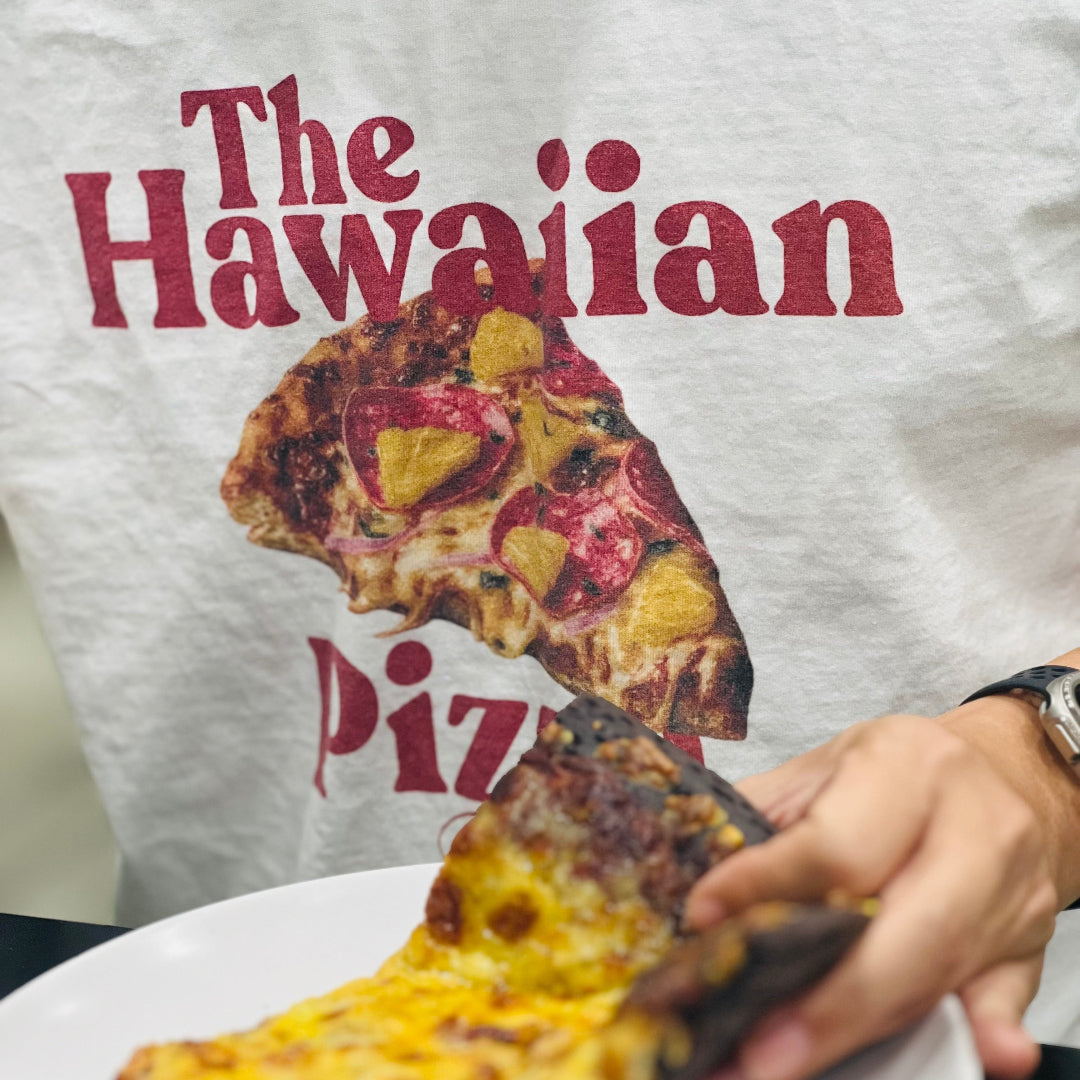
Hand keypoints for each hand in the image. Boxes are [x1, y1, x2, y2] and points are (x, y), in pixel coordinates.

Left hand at [684, 709, 1060, 1079]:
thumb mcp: (825, 768)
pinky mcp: (1030, 942)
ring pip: (938, 967)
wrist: (997, 772)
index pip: (834, 845)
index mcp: (907, 765)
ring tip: (788, 1059)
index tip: (706, 918)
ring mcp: (1012, 889)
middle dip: (827, 995)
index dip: (766, 887)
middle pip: (901, 924)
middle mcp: (973, 825)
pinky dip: (985, 1031)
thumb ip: (765, 816)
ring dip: (863, 1024)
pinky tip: (982, 1053)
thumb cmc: (895, 772)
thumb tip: (696, 880)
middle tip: (758, 1044)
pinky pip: (1006, 994)